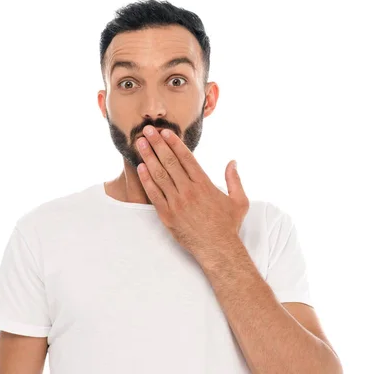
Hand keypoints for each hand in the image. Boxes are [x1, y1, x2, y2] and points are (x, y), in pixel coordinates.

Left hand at [135, 125, 249, 257]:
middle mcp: (189, 191)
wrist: (218, 249)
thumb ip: (234, 180)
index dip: (174, 143)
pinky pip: (154, 194)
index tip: (165, 132)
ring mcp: (176, 203)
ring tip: (140, 144)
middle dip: (157, 144)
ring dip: (148, 157)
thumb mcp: (239, 201)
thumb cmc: (228, 226)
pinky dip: (146, 180)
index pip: (186, 158)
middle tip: (147, 130)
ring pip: (159, 175)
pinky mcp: (167, 215)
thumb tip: (232, 162)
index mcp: (204, 184)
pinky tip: (140, 168)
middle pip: (169, 162)